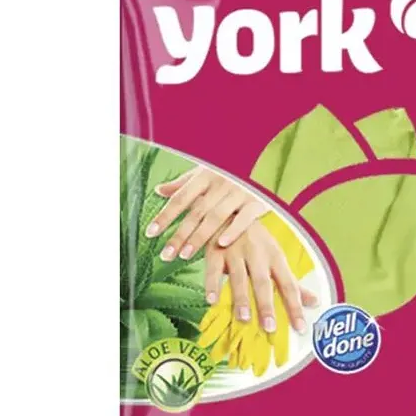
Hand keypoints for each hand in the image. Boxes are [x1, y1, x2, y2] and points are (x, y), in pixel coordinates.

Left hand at [145, 166, 267, 260]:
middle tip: (166, 255)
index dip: (165, 216)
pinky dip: (233, 230)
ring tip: (185, 255)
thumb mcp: (206, 171)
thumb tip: (159, 191)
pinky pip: (244, 217)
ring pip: (216, 217)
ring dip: (200, 237)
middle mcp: (220, 183)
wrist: (266, 159)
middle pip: (195, 212)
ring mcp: (239, 191)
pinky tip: (222, 244)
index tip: (150, 233)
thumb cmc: (231, 169)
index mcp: (205, 176)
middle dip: (179, 234)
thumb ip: (184, 183)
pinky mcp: (257, 200)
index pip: (181, 198)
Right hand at [204, 221, 317, 333]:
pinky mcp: (215, 251)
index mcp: (275, 256)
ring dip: (241, 298)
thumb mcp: (276, 256)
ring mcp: (235, 251)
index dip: (295, 306)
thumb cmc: (257, 240)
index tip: (300, 327)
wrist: (229, 212)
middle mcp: (258, 254)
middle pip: (263, 282)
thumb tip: (314, 302)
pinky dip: (212, 285)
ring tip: (244, 318)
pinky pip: (213, 270)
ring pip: (238, 277)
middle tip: (270, 327)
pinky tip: (211, 301)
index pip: (289, 284)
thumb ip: (292, 281)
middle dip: (266, 304)